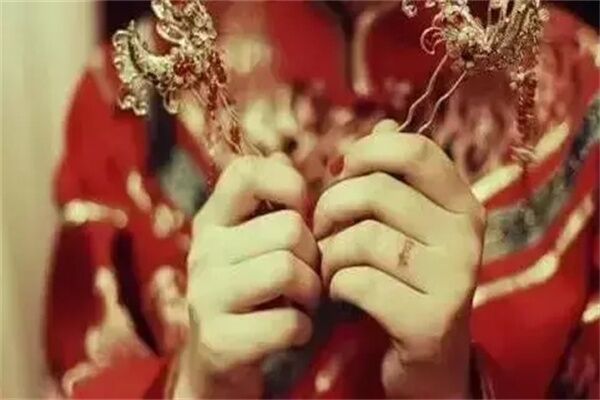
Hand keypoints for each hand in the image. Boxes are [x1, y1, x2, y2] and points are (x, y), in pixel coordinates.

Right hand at [174, 155, 320, 397]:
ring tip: (302, 302)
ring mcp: (206, 295)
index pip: (246, 172)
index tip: (302, 212)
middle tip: (308, 275)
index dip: (288, 184)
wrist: (218, 364)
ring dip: (312, 293)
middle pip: (291, 228)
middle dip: (314, 256)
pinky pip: (290, 322)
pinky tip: (291, 331)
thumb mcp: (256, 244)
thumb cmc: (253, 294)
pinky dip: (304, 329)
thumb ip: (275, 204)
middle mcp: (203, 251)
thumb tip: (291, 158)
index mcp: (213, 220)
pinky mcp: (219, 340)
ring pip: (290, 270)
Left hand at [314, 120, 485, 397]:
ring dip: (329, 252)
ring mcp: (454, 279)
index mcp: (462, 203)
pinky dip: (335, 285)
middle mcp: (467, 236)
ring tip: (328, 265)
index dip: (365, 151)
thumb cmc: (405, 279)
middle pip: (376, 191)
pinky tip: (338, 293)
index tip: (340, 171)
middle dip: (331, 207)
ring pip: (363, 237)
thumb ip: (393, 175)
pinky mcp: (430, 320)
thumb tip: (383, 122)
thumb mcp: (406, 224)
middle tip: (319, 228)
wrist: (429, 357)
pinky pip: (358, 281)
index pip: (413, 149)